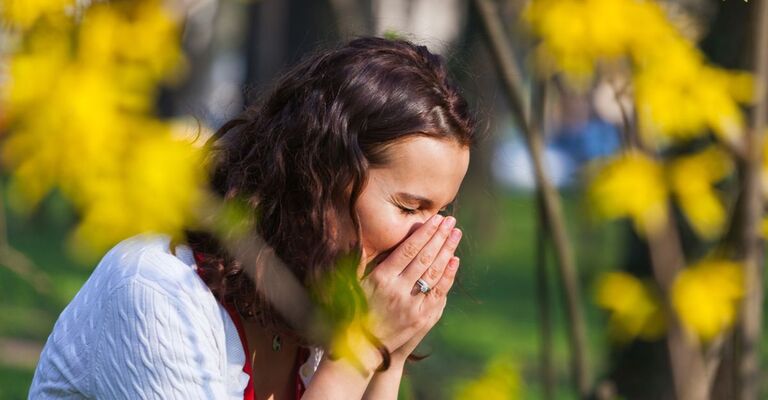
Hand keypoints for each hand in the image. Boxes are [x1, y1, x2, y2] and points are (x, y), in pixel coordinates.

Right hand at [358, 214, 462, 362]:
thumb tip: (360, 238)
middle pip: (424, 257)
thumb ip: (359, 261)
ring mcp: (411, 305)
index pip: (408, 249)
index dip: (424, 232)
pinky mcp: (421, 318)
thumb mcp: (352, 285)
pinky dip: (448, 275)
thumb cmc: (356, 312)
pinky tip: (454, 260)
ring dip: (447, 251)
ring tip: (456, 234)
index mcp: (381, 278)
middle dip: (440, 236)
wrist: (364, 348)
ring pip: (434, 273)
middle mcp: (398, 290)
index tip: (436, 219)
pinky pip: (438, 292)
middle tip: (451, 220)